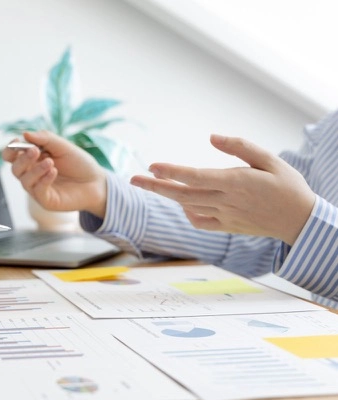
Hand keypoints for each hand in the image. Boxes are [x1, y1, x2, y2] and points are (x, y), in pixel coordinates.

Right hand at [2, 131, 107, 217]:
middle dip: (22, 159)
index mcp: (32, 160)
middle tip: (35, 151)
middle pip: (15, 168)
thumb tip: (25, 134)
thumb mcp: (63, 146)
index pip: (12, 156)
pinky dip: (44, 180)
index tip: (16, 142)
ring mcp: (37, 189)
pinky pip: (38, 191)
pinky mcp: (46, 200)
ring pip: (24, 180)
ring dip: (35, 170)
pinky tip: (53, 171)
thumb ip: (45, 139)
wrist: (96, 182)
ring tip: (50, 162)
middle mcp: (32, 174)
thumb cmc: (78, 163)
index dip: (10, 149)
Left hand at [130, 135, 315, 244]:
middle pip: (183, 194)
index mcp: (236, 183)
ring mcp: (225, 216)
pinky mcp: (227, 226)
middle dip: (156, 186)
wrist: (301, 221)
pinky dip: (187, 213)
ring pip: (188, 206)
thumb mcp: (270, 159)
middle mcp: (226, 201)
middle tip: (133, 179)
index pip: (196, 177)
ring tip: (148, 184)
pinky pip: (200, 222)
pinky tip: (182, 202)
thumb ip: (240, 147)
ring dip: (167, 196)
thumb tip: (211, 137)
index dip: (172, 172)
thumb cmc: (287, 185)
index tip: (152, 166)